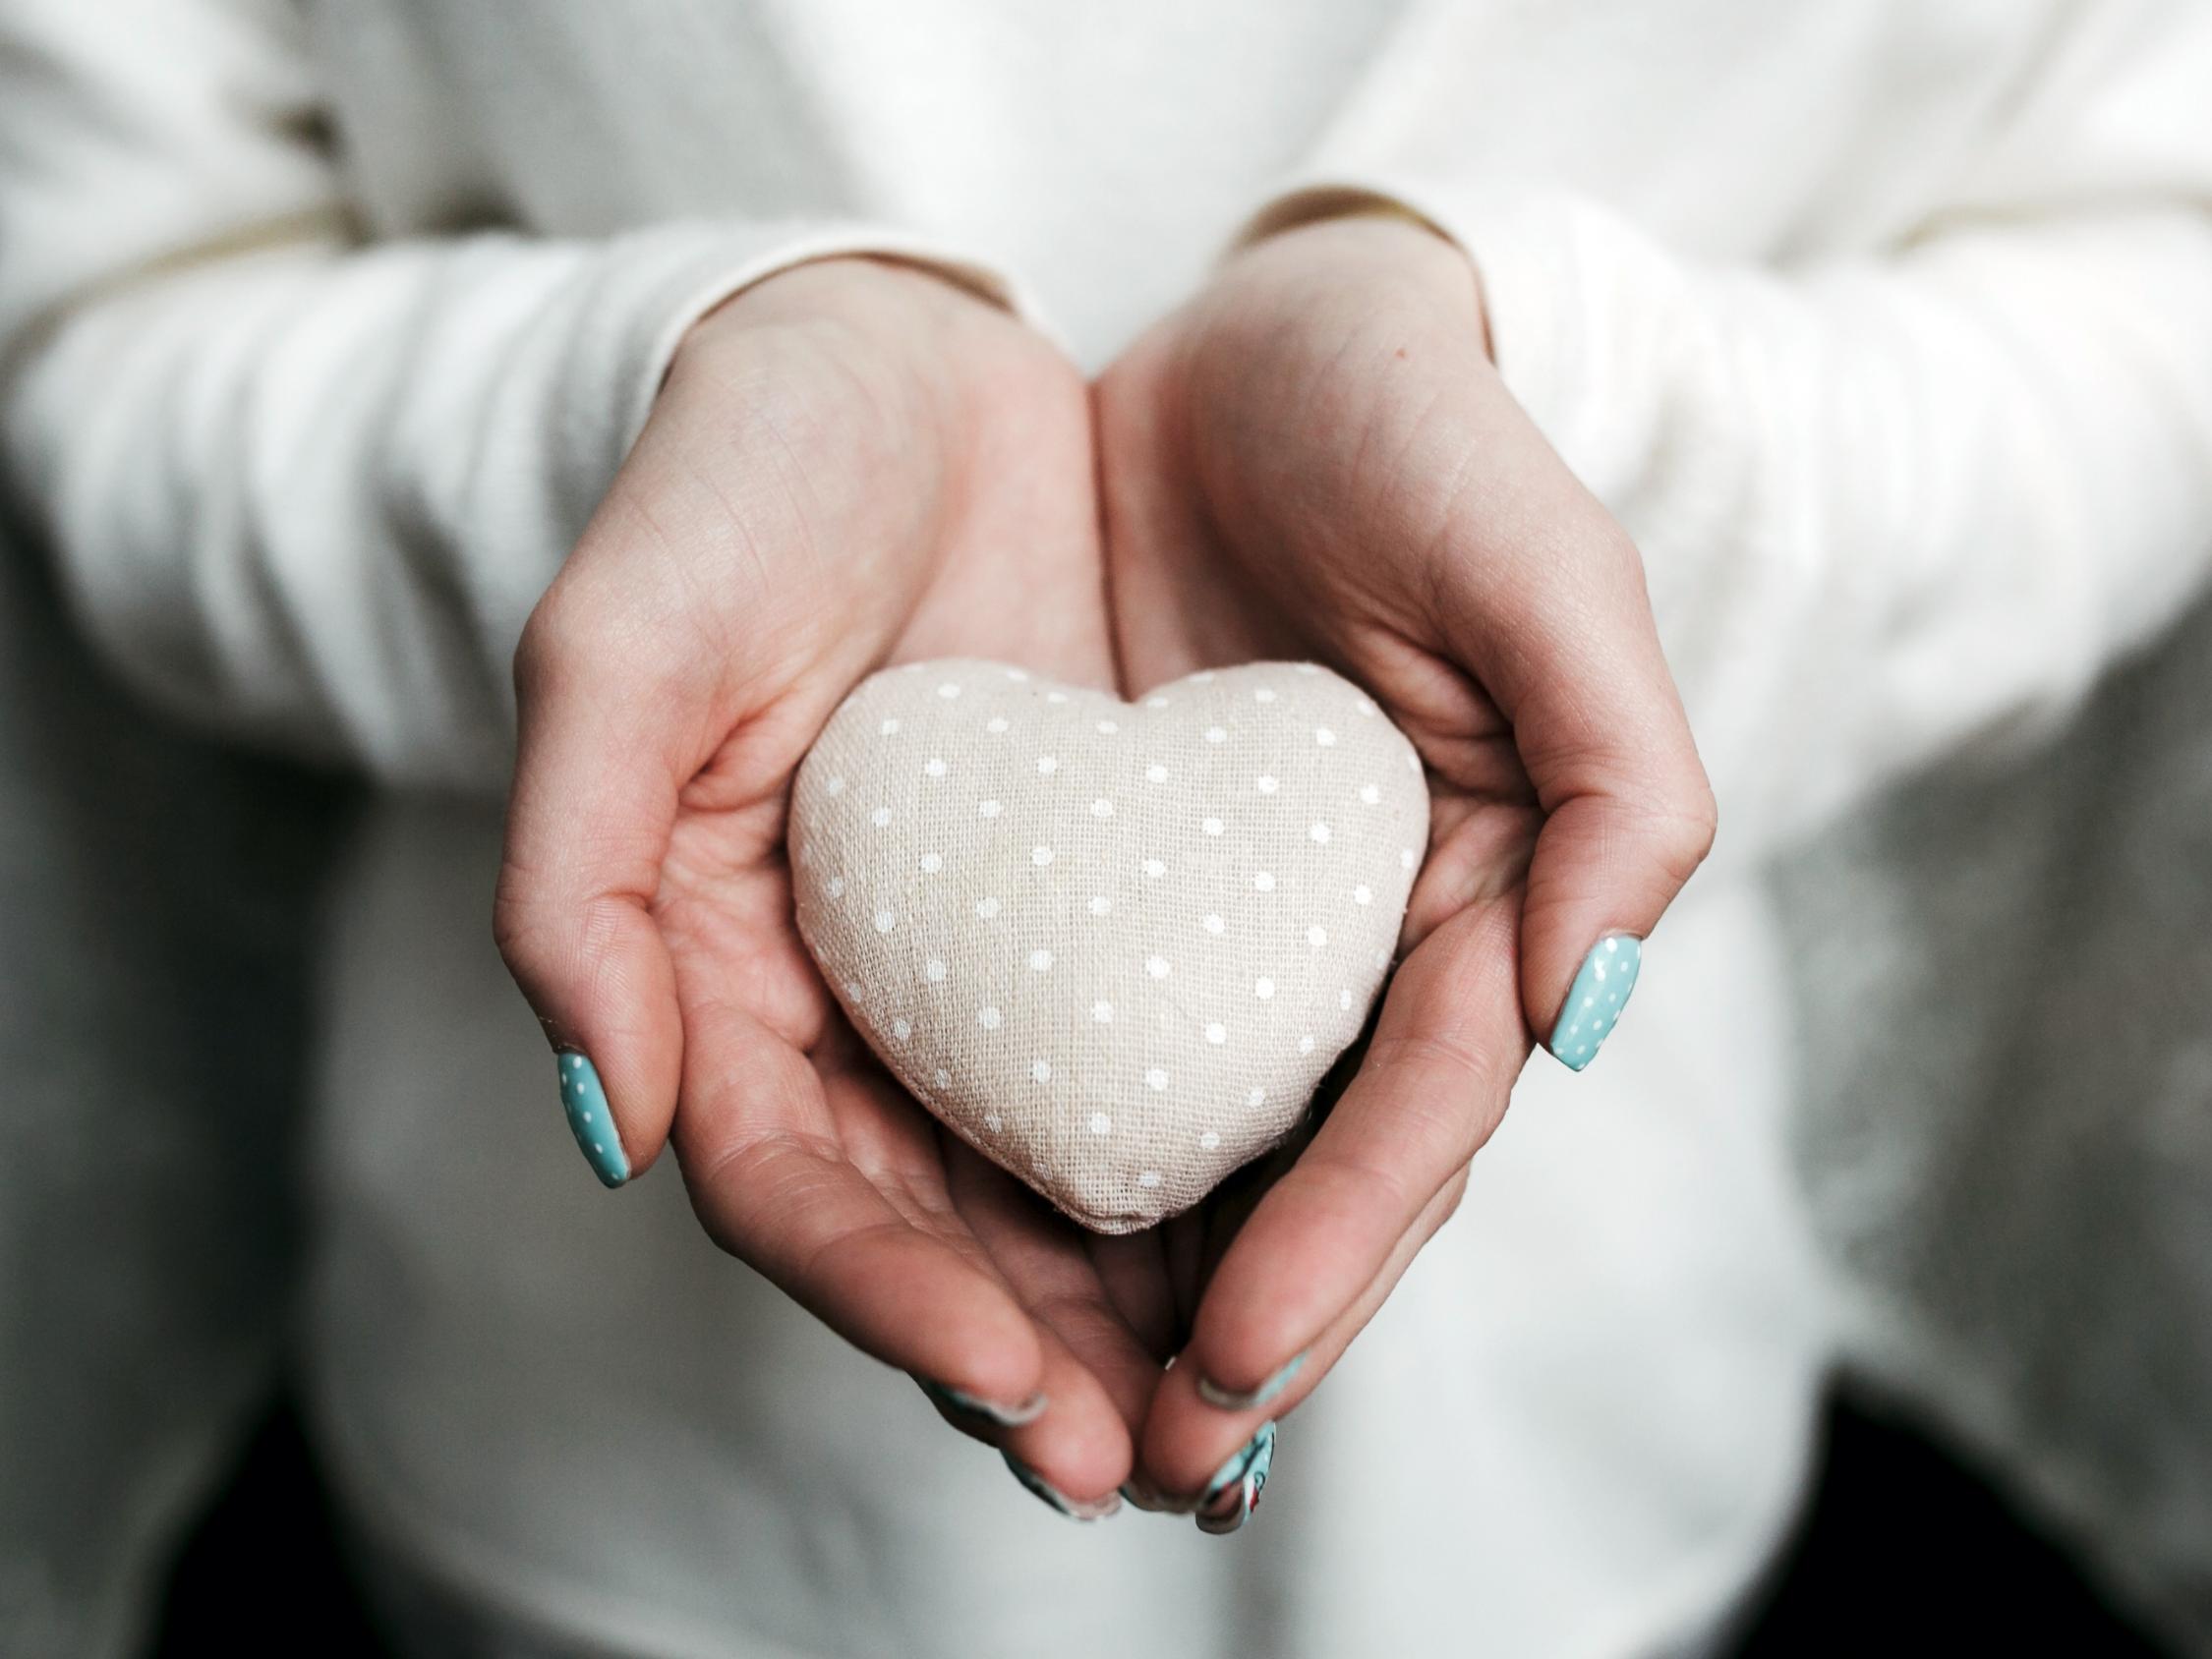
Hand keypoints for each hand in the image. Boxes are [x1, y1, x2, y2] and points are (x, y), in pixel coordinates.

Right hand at [494, 257, 1164, 1513]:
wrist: (896, 363)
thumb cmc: (739, 490)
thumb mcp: (626, 647)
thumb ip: (574, 875)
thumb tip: (611, 1124)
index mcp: (723, 971)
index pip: (798, 1189)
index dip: (893, 1299)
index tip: (1012, 1381)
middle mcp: (863, 1002)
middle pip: (944, 1233)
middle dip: (1048, 1365)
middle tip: (1168, 1466)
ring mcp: (993, 967)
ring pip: (1063, 1188)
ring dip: (1148, 1317)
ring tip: (1251, 1422)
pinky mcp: (1113, 906)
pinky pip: (1169, 1064)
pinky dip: (1227, 1170)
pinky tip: (1311, 1238)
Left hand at [1096, 213, 1717, 1502]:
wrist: (1259, 345)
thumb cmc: (1419, 438)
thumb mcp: (1544, 571)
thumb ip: (1618, 774)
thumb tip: (1585, 1010)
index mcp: (1469, 894)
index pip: (1415, 1108)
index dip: (1343, 1241)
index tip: (1246, 1356)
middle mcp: (1346, 941)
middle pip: (1302, 1171)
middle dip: (1242, 1325)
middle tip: (1145, 1460)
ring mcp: (1221, 927)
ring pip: (1184, 1146)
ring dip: (1129, 1294)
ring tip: (1054, 1423)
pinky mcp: (1101, 887)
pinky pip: (1067, 1043)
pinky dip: (1038, 1159)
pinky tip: (972, 1255)